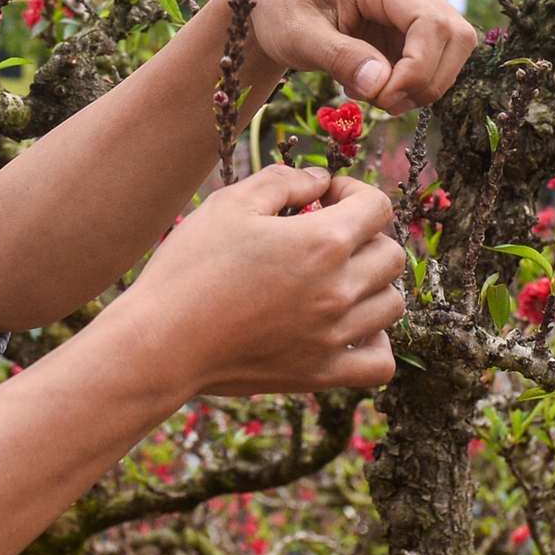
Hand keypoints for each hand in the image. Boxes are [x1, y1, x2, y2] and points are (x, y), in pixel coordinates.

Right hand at [106, 164, 404, 396]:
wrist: (162, 343)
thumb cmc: (189, 268)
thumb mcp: (229, 203)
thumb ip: (283, 181)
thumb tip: (320, 181)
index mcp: (323, 242)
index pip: (377, 206)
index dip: (354, 192)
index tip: (324, 198)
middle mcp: (340, 290)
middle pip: (391, 254)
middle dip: (364, 236)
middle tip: (323, 237)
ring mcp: (334, 336)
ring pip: (392, 304)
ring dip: (372, 284)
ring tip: (335, 280)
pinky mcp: (321, 374)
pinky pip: (380, 363)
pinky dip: (375, 342)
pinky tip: (348, 328)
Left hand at [246, 0, 479, 116]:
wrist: (277, 3)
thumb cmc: (281, 10)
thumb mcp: (296, 36)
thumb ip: (336, 57)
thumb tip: (378, 84)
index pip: (431, 22)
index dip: (419, 68)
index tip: (383, 97)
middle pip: (456, 37)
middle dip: (425, 82)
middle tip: (377, 102)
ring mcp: (416, 9)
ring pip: (453, 53)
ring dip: (420, 87)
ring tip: (369, 94)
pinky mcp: (413, 32)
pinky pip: (434, 64)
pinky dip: (411, 87)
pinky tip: (372, 87)